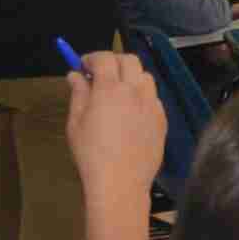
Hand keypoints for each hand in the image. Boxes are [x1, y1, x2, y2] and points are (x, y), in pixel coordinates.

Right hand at [64, 49, 168, 196]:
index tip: (83, 66)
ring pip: (145, 76)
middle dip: (113, 61)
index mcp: (110, 89)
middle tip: (99, 74)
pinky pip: (153, 97)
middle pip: (129, 60)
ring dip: (130, 76)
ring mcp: (153, 105)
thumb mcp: (76, 122)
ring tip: (116, 92)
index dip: (92, 57)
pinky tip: (130, 112)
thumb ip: (78, 94)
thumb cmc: (91, 153)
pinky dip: (142, 96)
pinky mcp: (163, 119)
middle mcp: (136, 91)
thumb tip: (75, 75)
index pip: (104, 58)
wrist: (121, 182)